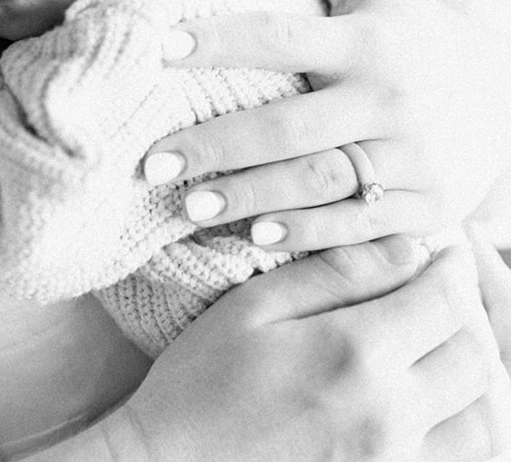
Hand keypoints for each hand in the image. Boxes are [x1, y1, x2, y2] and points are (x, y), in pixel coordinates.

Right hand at [104, 236, 507, 461]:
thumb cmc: (201, 382)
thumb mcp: (255, 306)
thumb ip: (336, 274)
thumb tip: (408, 250)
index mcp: (354, 353)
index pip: (445, 300)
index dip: (454, 268)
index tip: (444, 254)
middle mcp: (389, 415)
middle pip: (475, 358)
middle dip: (467, 317)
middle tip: (441, 295)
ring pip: (481, 422)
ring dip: (473, 379)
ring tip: (440, 349)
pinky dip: (461, 431)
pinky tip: (432, 405)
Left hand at [142, 0, 510, 252]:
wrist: (507, 97)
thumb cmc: (413, 31)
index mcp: (367, 38)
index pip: (280, 35)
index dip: (218, 39)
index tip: (158, 45)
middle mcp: (389, 99)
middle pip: (290, 127)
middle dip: (217, 146)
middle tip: (150, 161)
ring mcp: (411, 159)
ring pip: (319, 185)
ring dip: (250, 200)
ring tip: (187, 207)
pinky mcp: (426, 207)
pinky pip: (356, 228)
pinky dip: (304, 236)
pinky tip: (251, 240)